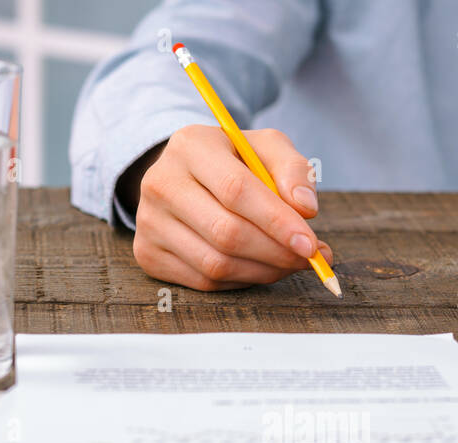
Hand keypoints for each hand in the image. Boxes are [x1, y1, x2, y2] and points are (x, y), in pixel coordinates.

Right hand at [127, 125, 331, 290]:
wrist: (186, 178)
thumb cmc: (234, 162)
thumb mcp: (266, 149)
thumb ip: (294, 170)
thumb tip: (306, 210)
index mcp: (189, 145)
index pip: (236, 190)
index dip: (276, 221)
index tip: (310, 244)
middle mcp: (160, 183)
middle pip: (226, 232)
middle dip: (276, 253)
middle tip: (309, 259)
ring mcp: (148, 222)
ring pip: (216, 264)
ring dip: (263, 272)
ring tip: (290, 262)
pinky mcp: (148, 254)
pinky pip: (204, 282)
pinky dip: (242, 281)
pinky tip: (259, 267)